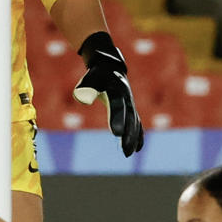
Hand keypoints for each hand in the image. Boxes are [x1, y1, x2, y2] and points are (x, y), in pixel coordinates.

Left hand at [74, 32, 144, 155]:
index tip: (116, 133)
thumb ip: (86, 88)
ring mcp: (131, 104)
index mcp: (116, 89)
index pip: (117, 106)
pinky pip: (137, 123)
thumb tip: (83, 99)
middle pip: (130, 118)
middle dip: (129, 134)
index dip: (117, 119)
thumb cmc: (97, 75)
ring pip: (135, 123)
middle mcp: (127, 98)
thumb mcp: (89, 78)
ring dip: (133, 138)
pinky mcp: (131, 109)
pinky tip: (138, 148)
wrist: (110, 68)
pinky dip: (139, 135)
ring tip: (128, 153)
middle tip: (125, 150)